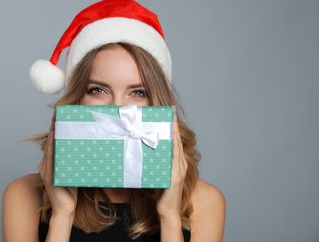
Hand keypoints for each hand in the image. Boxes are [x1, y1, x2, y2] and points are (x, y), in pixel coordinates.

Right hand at [38, 113, 77, 217]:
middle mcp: (45, 165)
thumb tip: (86, 148)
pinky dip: (52, 146)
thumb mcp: (74, 171)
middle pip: (50, 142)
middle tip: (58, 113)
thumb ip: (75, 161)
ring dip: (52, 132)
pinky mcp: (49, 175)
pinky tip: (55, 136)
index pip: (53, 142)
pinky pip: (50, 157)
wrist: (66, 210)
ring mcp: (46, 170)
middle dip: (53, 126)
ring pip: (49, 147)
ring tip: (56, 120)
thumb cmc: (71, 192)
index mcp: (50, 164)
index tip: (60, 115)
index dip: (55, 128)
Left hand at [156, 107, 187, 221]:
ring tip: (171, 119)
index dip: (173, 125)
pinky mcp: (176, 176)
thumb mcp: (156, 173)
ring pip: (177, 146)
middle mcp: (180, 163)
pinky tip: (172, 138)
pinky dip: (174, 147)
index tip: (170, 112)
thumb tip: (141, 150)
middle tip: (171, 110)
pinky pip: (175, 158)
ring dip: (174, 132)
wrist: (166, 211)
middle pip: (177, 139)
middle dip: (174, 124)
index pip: (174, 140)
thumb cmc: (161, 194)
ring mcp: (179, 169)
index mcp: (176, 162)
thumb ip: (154, 162)